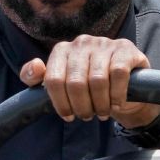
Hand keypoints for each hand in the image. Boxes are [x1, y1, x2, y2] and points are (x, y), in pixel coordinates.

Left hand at [20, 36, 159, 128]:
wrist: (125, 80)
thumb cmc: (86, 83)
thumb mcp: (58, 82)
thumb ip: (34, 77)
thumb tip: (36, 66)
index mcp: (61, 50)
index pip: (54, 80)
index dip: (60, 103)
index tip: (68, 116)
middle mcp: (81, 42)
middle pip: (75, 83)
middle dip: (81, 106)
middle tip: (86, 116)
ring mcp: (104, 43)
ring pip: (97, 80)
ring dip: (100, 104)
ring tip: (101, 113)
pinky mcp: (125, 48)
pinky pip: (118, 74)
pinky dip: (116, 94)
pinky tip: (116, 104)